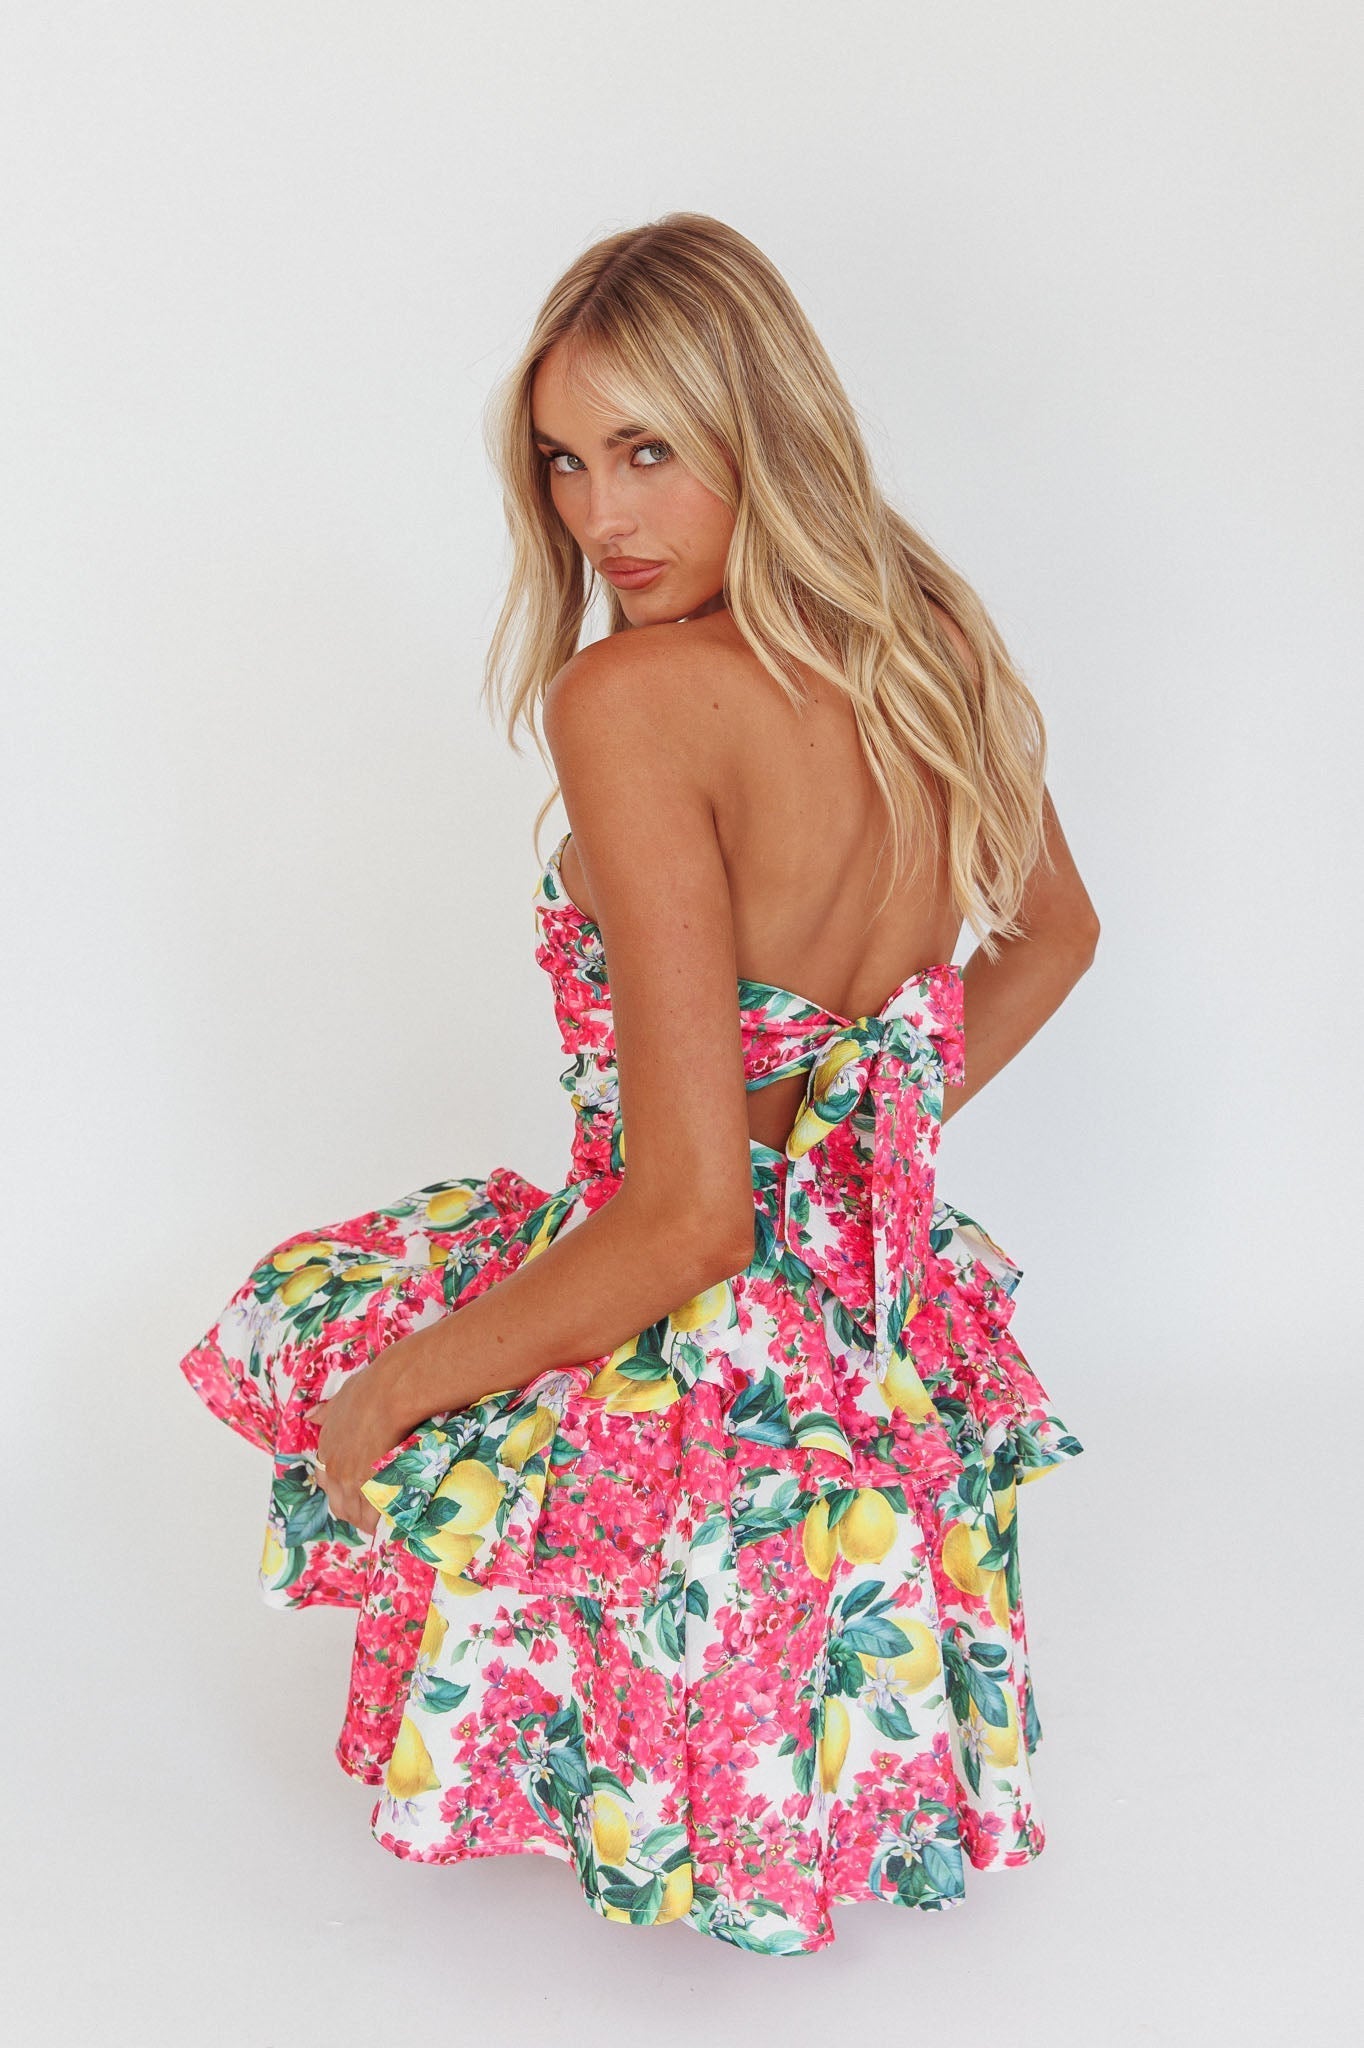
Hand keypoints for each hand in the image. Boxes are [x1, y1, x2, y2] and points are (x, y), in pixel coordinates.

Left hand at [304, 1344, 417, 1537]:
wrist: (387, 1395)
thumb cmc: (367, 1391)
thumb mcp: (339, 1399)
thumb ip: (325, 1412)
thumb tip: (310, 1415)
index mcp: (326, 1448)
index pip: (325, 1480)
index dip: (339, 1488)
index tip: (352, 1489)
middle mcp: (335, 1469)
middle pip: (339, 1505)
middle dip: (352, 1512)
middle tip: (368, 1513)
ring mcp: (352, 1481)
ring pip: (356, 1514)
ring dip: (368, 1520)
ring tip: (382, 1521)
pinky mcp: (371, 1487)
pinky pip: (374, 1515)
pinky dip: (383, 1520)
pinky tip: (392, 1519)